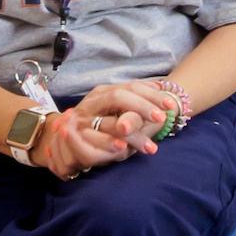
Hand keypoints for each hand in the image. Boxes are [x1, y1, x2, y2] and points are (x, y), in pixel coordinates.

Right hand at [29, 80, 174, 177]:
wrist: (65, 135)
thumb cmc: (102, 123)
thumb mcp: (121, 113)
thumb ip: (138, 106)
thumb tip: (163, 87)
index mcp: (107, 91)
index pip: (132, 86)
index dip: (152, 95)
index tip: (171, 106)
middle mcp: (94, 100)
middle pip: (119, 96)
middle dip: (141, 107)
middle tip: (161, 119)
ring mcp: (82, 117)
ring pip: (106, 120)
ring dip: (129, 134)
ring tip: (148, 145)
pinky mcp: (73, 136)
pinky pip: (90, 139)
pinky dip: (106, 144)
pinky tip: (121, 149)